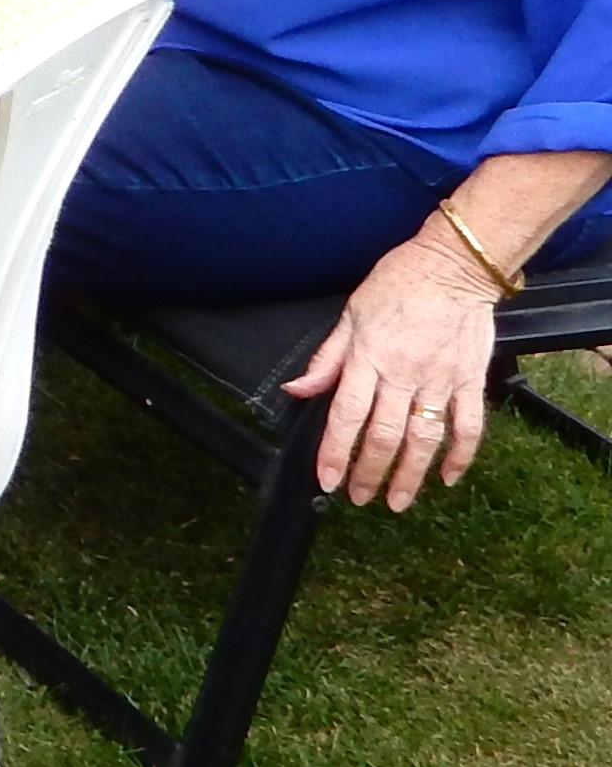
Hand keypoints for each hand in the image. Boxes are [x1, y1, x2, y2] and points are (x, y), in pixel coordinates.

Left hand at [287, 228, 501, 508]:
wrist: (453, 266)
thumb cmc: (398, 284)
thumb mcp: (350, 315)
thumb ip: (326, 359)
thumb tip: (296, 390)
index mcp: (368, 358)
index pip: (345, 416)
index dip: (335, 453)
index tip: (328, 479)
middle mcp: (403, 374)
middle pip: (383, 436)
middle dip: (369, 472)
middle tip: (361, 497)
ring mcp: (440, 380)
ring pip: (424, 439)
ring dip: (410, 475)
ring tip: (399, 501)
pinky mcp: (471, 380)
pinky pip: (468, 426)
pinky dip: (459, 456)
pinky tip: (447, 477)